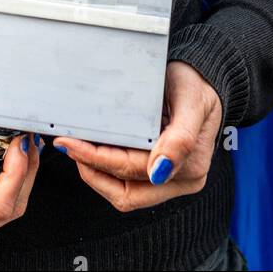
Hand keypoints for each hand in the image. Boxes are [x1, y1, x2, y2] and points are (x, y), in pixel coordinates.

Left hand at [51, 61, 222, 210]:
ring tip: (75, 147)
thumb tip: (159, 171)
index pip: (133, 171)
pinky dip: (105, 168)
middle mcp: (180, 178)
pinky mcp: (158, 171)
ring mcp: (168, 177)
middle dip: (92, 171)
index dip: (97, 160)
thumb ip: (180, 138)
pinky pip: (127, 181)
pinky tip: (90, 149)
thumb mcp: (192, 101)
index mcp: (190, 166)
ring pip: (124, 192)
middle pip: (126, 193)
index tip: (72, 143)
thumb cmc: (198, 86)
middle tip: (67, 145)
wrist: (204, 78)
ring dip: (96, 173)